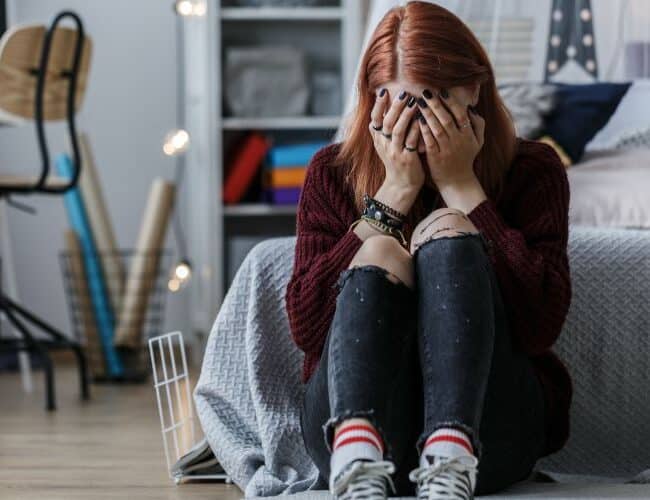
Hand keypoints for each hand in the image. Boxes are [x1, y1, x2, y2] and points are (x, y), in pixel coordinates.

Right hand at [369, 88, 424, 213]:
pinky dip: (415, 129)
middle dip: (394, 107)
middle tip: (403, 93)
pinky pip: (411, 142)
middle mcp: (384, 145)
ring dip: (405, 115)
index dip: (378, 106)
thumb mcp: (385, 146)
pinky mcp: (407, 159)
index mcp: (378, 140)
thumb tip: (383, 107)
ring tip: (413, 102)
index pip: (374, 120)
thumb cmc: (397, 161)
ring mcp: (395, 153)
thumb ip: (384, 129)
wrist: (402, 185)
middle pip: (386, 122)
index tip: (383, 92)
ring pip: (397, 131)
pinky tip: (421, 119)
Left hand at [417, 88, 484, 190]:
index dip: (451, 102)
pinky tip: (418, 120)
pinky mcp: (436, 157)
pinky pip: (430, 141)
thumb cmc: (466, 158)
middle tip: (426, 92)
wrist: (457, 181)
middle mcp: (458, 141)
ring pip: (437, 129)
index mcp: (468, 135)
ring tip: (419, 102)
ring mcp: (447, 149)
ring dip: (428, 115)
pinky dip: (424, 130)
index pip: (460, 115)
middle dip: (436, 105)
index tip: (442, 91)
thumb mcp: (478, 142)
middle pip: (447, 119)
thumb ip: (478, 124)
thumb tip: (471, 108)